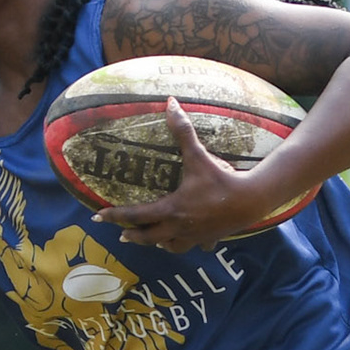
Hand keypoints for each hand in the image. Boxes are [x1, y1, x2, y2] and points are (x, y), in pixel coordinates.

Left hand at [92, 98, 274, 252]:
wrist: (251, 200)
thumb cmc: (222, 180)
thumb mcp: (199, 156)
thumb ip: (182, 131)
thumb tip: (170, 103)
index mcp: (171, 209)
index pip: (135, 215)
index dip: (114, 216)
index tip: (97, 217)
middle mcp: (178, 228)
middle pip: (147, 237)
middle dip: (132, 235)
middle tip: (120, 234)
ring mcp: (194, 237)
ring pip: (168, 246)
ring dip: (157, 242)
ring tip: (151, 238)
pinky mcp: (208, 239)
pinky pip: (193, 246)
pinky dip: (185, 244)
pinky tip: (186, 239)